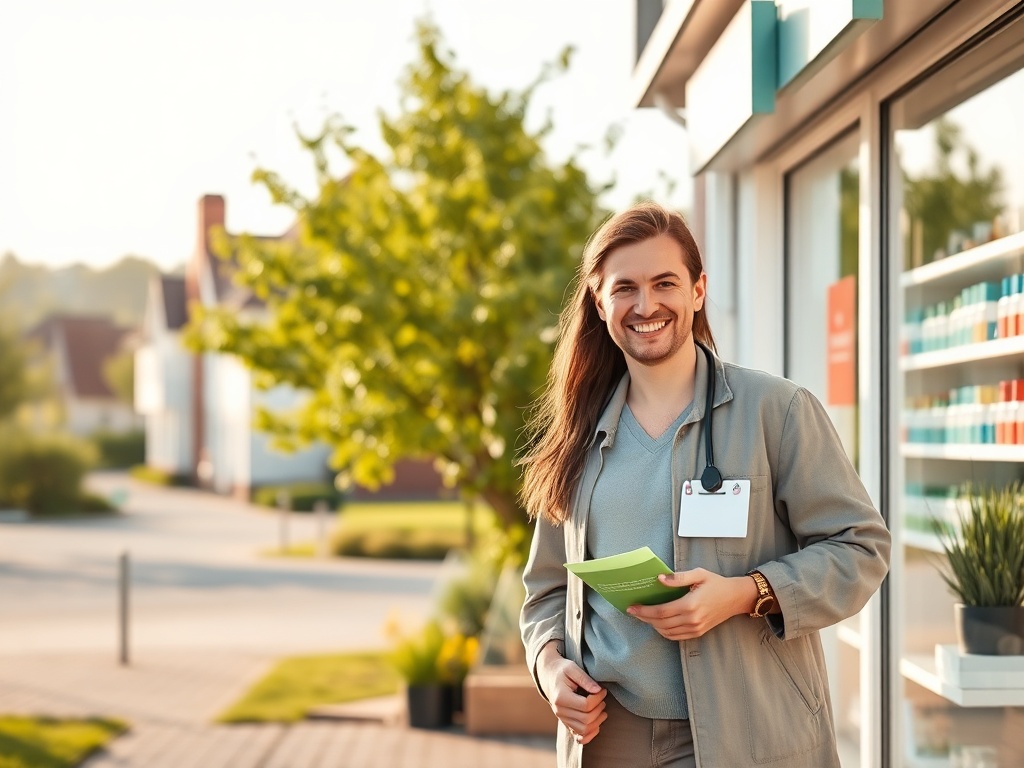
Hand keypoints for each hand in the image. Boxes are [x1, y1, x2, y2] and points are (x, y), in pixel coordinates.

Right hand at [536, 641, 607, 744]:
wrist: (548, 676)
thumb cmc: (562, 670)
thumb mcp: (572, 668)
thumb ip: (585, 679)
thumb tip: (598, 690)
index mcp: (561, 697)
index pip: (585, 705)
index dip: (598, 698)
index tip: (603, 690)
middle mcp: (560, 711)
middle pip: (586, 719)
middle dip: (599, 709)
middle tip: (603, 698)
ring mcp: (562, 719)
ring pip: (584, 730)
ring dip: (597, 722)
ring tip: (601, 709)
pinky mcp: (566, 723)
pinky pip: (579, 737)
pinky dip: (590, 735)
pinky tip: (596, 725)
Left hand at [626, 568, 756, 640]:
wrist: (736, 597)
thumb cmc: (716, 583)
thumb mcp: (698, 574)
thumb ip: (678, 577)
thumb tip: (659, 579)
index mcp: (690, 604)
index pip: (661, 611)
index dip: (644, 610)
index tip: (632, 607)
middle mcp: (692, 619)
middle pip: (661, 623)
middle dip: (644, 618)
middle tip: (633, 611)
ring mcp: (695, 628)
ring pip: (667, 632)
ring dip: (652, 625)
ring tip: (643, 616)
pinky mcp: (698, 632)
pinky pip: (676, 636)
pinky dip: (664, 632)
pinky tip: (658, 623)